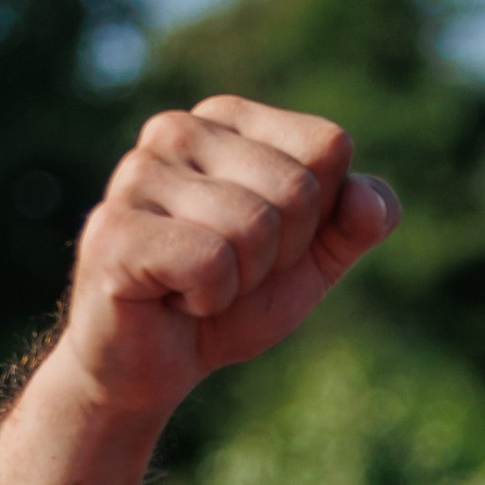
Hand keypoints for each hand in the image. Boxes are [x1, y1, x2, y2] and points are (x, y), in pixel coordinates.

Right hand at [53, 94, 398, 425]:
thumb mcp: (310, 263)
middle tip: (229, 273)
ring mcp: (137, 172)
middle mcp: (177, 129)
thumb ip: (355, 224)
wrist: (154, 367)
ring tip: (196, 286)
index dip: (317, 217)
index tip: (267, 244)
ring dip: (241, 283)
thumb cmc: (229, 303)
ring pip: (255, 227)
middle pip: (297, 189)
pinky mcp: (114, 227)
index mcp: (227, 118)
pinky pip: (211, 263)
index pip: (328, 146)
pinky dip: (208, 301)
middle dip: (279, 255)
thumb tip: (371, 202)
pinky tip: (171, 298)